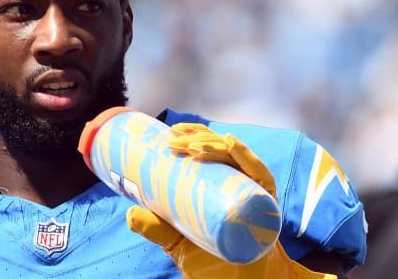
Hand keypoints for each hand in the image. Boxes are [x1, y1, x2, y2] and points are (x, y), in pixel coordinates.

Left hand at [126, 123, 336, 278]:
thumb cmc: (215, 266)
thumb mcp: (179, 244)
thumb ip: (157, 230)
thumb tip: (129, 213)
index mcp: (221, 188)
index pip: (210, 154)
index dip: (193, 137)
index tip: (171, 132)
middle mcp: (239, 186)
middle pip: (222, 152)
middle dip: (199, 138)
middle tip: (175, 138)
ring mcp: (254, 195)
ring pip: (238, 158)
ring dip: (216, 145)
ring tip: (194, 145)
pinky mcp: (268, 207)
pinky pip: (262, 177)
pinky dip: (247, 158)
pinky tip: (231, 144)